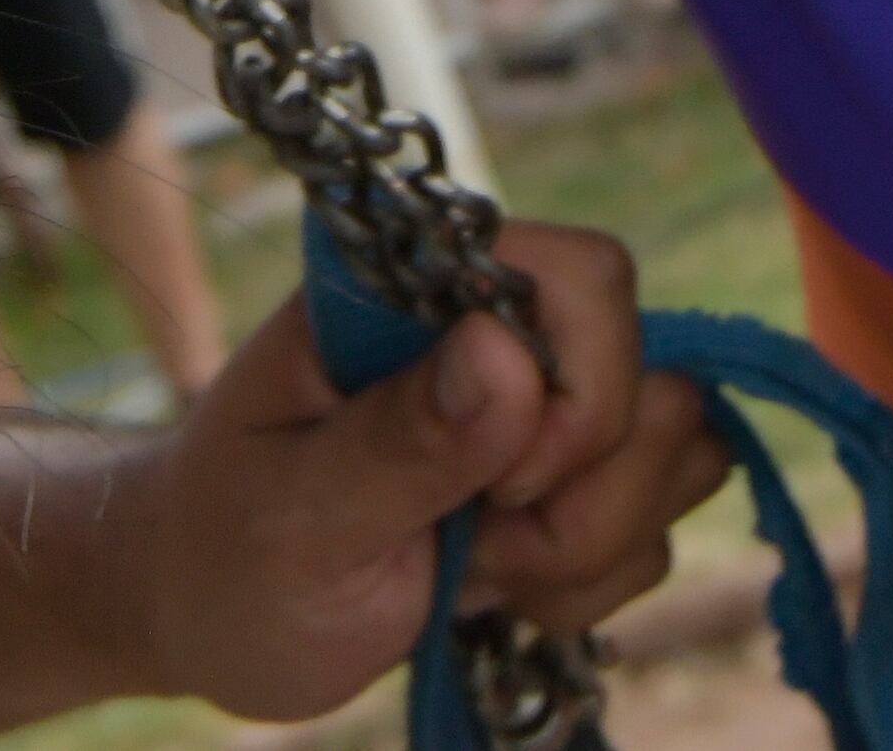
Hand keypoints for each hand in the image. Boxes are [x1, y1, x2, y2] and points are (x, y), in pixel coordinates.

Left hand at [116, 222, 730, 721]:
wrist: (215, 616)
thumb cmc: (225, 551)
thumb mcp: (289, 512)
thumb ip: (399, 438)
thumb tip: (506, 350)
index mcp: (418, 289)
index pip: (589, 276)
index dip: (576, 395)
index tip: (497, 486)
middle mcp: (499, 327)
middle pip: (656, 380)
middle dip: (580, 498)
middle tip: (471, 539)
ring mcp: (544, 407)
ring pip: (678, 454)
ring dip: (584, 549)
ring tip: (473, 567)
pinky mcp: (570, 483)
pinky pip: (658, 531)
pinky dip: (584, 588)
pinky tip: (492, 590)